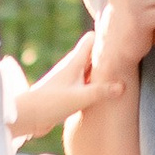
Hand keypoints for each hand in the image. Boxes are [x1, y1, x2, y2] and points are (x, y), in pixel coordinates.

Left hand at [8, 34, 126, 141]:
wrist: (28, 116)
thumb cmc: (51, 102)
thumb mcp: (80, 97)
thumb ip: (101, 91)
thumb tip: (123, 86)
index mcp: (74, 61)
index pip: (91, 39)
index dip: (104, 38)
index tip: (120, 45)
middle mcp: (71, 67)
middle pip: (92, 54)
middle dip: (106, 56)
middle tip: (126, 62)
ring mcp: (68, 79)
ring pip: (89, 69)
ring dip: (101, 72)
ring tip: (120, 78)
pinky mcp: (66, 91)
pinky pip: (84, 82)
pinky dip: (94, 84)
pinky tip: (103, 94)